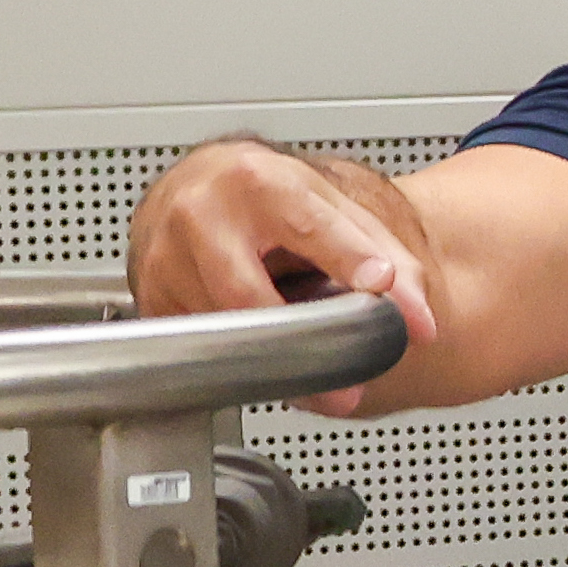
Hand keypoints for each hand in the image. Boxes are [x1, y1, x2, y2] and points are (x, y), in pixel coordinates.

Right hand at [129, 138, 436, 418]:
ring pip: (221, 331)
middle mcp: (200, 213)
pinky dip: (235, 358)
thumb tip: (417, 320)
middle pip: (247, 297)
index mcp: (256, 180)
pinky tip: (257, 349)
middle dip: (300, 346)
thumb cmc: (272, 196)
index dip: (349, 260)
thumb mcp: (334, 208)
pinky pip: (196, 346)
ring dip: (269, 360)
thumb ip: (389, 258)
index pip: (309, 228)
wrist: (204, 185)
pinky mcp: (150, 296)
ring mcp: (164, 257)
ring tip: (307, 364)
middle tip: (345, 386)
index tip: (382, 288)